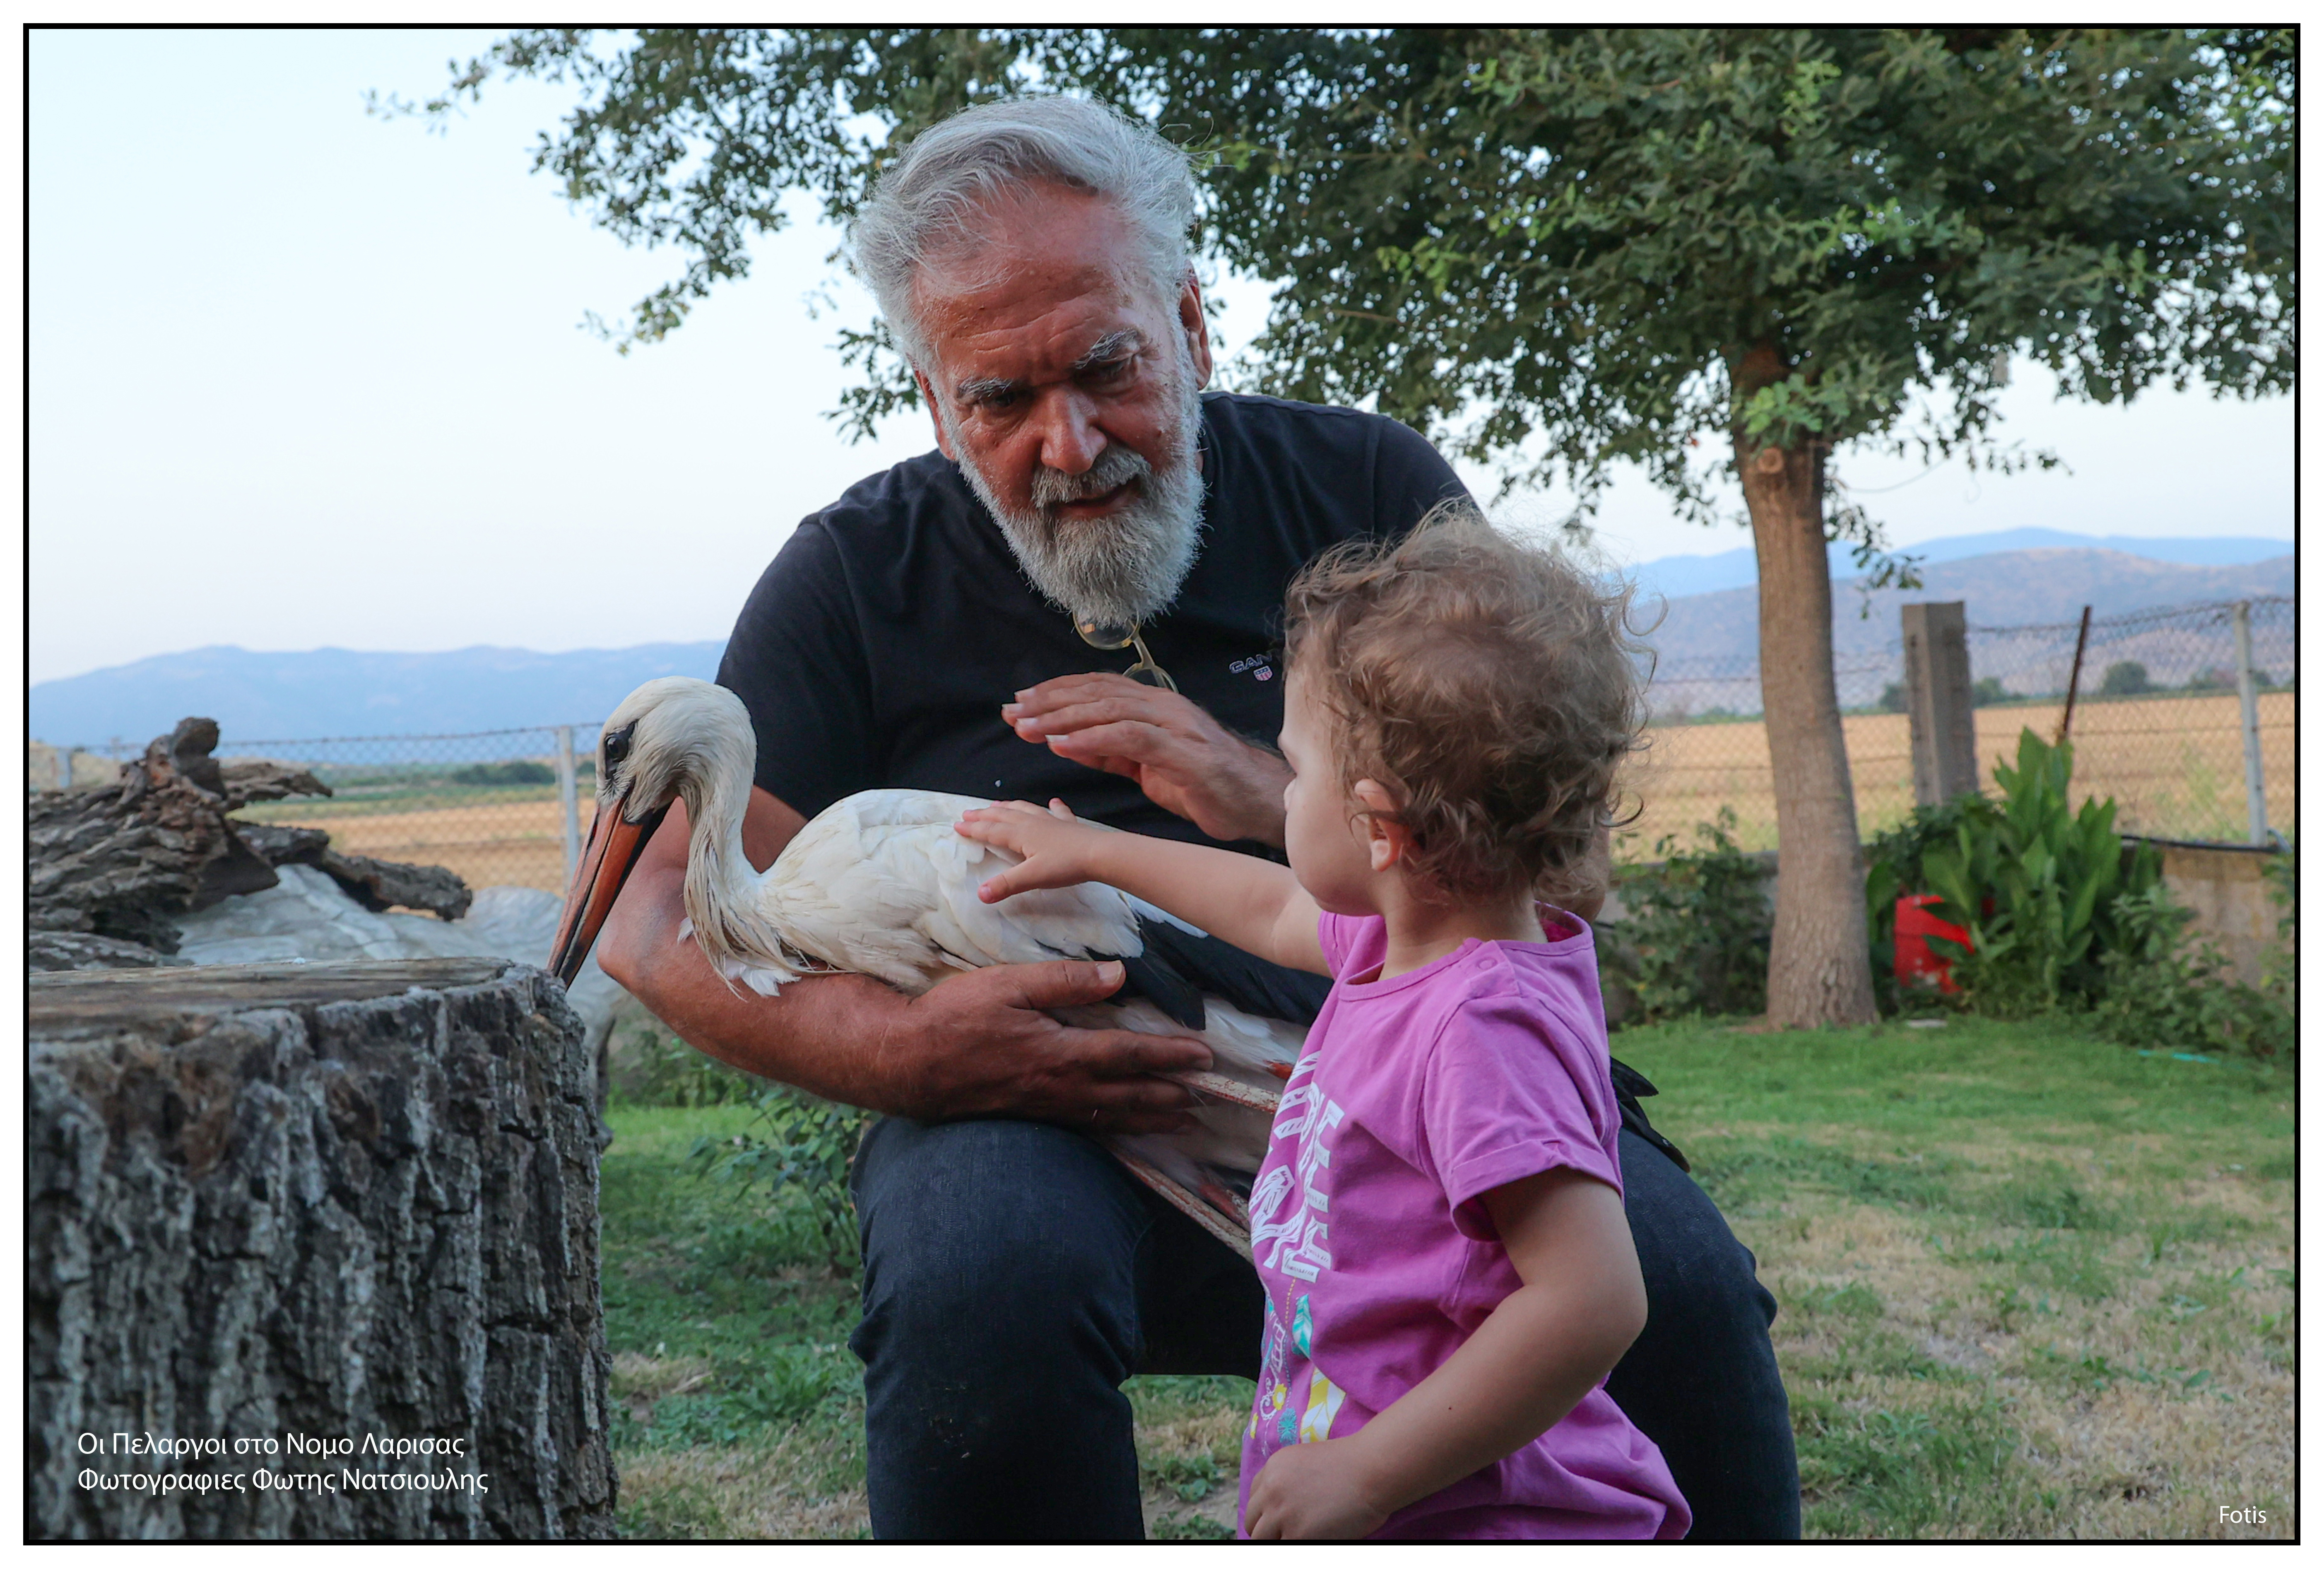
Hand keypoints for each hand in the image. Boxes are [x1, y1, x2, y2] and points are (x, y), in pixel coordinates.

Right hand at [879, 958, 1211, 1133]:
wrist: (908, 1063)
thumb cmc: (954, 1017)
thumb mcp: (1007, 985)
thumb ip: (1064, 981)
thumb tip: (1118, 975)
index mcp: (1059, 1053)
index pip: (1128, 1054)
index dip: (1169, 1056)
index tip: (1202, 1057)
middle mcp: (1059, 1088)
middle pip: (1128, 1095)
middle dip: (1170, 1095)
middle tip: (1207, 1097)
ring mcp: (1044, 1108)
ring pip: (1110, 1117)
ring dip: (1150, 1118)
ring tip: (1182, 1120)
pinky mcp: (1029, 1117)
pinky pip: (1084, 1128)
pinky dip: (1114, 1130)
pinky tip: (1125, 1129)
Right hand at [955, 798, 1111, 902]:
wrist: (1100, 853)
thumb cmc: (1066, 865)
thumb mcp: (1032, 877)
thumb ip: (1006, 885)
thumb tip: (980, 894)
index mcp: (1021, 834)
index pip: (991, 830)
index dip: (974, 829)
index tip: (957, 826)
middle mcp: (1033, 823)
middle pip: (1003, 816)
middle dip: (984, 815)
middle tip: (968, 812)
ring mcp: (1052, 821)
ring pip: (1024, 809)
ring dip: (1009, 807)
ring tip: (997, 804)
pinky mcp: (1069, 825)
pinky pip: (1057, 812)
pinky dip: (1052, 807)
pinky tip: (1053, 802)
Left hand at [1003, 673, 1290, 843]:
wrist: (1256, 803)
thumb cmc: (1204, 785)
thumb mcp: (1145, 767)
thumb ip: (1109, 751)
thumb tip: (1065, 741)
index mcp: (1155, 706)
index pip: (1097, 688)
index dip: (1056, 691)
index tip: (1021, 701)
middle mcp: (1163, 706)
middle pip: (1096, 693)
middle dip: (1049, 701)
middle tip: (1012, 711)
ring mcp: (1174, 725)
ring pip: (1108, 710)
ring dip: (1061, 719)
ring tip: (1026, 728)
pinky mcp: (1182, 751)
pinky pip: (1129, 738)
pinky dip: (1091, 739)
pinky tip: (1062, 744)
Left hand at [1243, 1437, 1391, 1540]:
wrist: (1372, 1469)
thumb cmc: (1352, 1466)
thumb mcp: (1308, 1462)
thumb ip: (1289, 1481)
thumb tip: (1283, 1507)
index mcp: (1273, 1468)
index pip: (1254, 1499)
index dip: (1266, 1513)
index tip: (1279, 1521)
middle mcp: (1271, 1489)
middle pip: (1252, 1522)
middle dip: (1267, 1531)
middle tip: (1287, 1534)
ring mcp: (1281, 1513)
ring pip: (1263, 1540)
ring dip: (1280, 1540)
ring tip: (1301, 1537)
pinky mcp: (1297, 1535)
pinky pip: (1285, 1549)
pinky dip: (1297, 1546)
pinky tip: (1314, 1540)